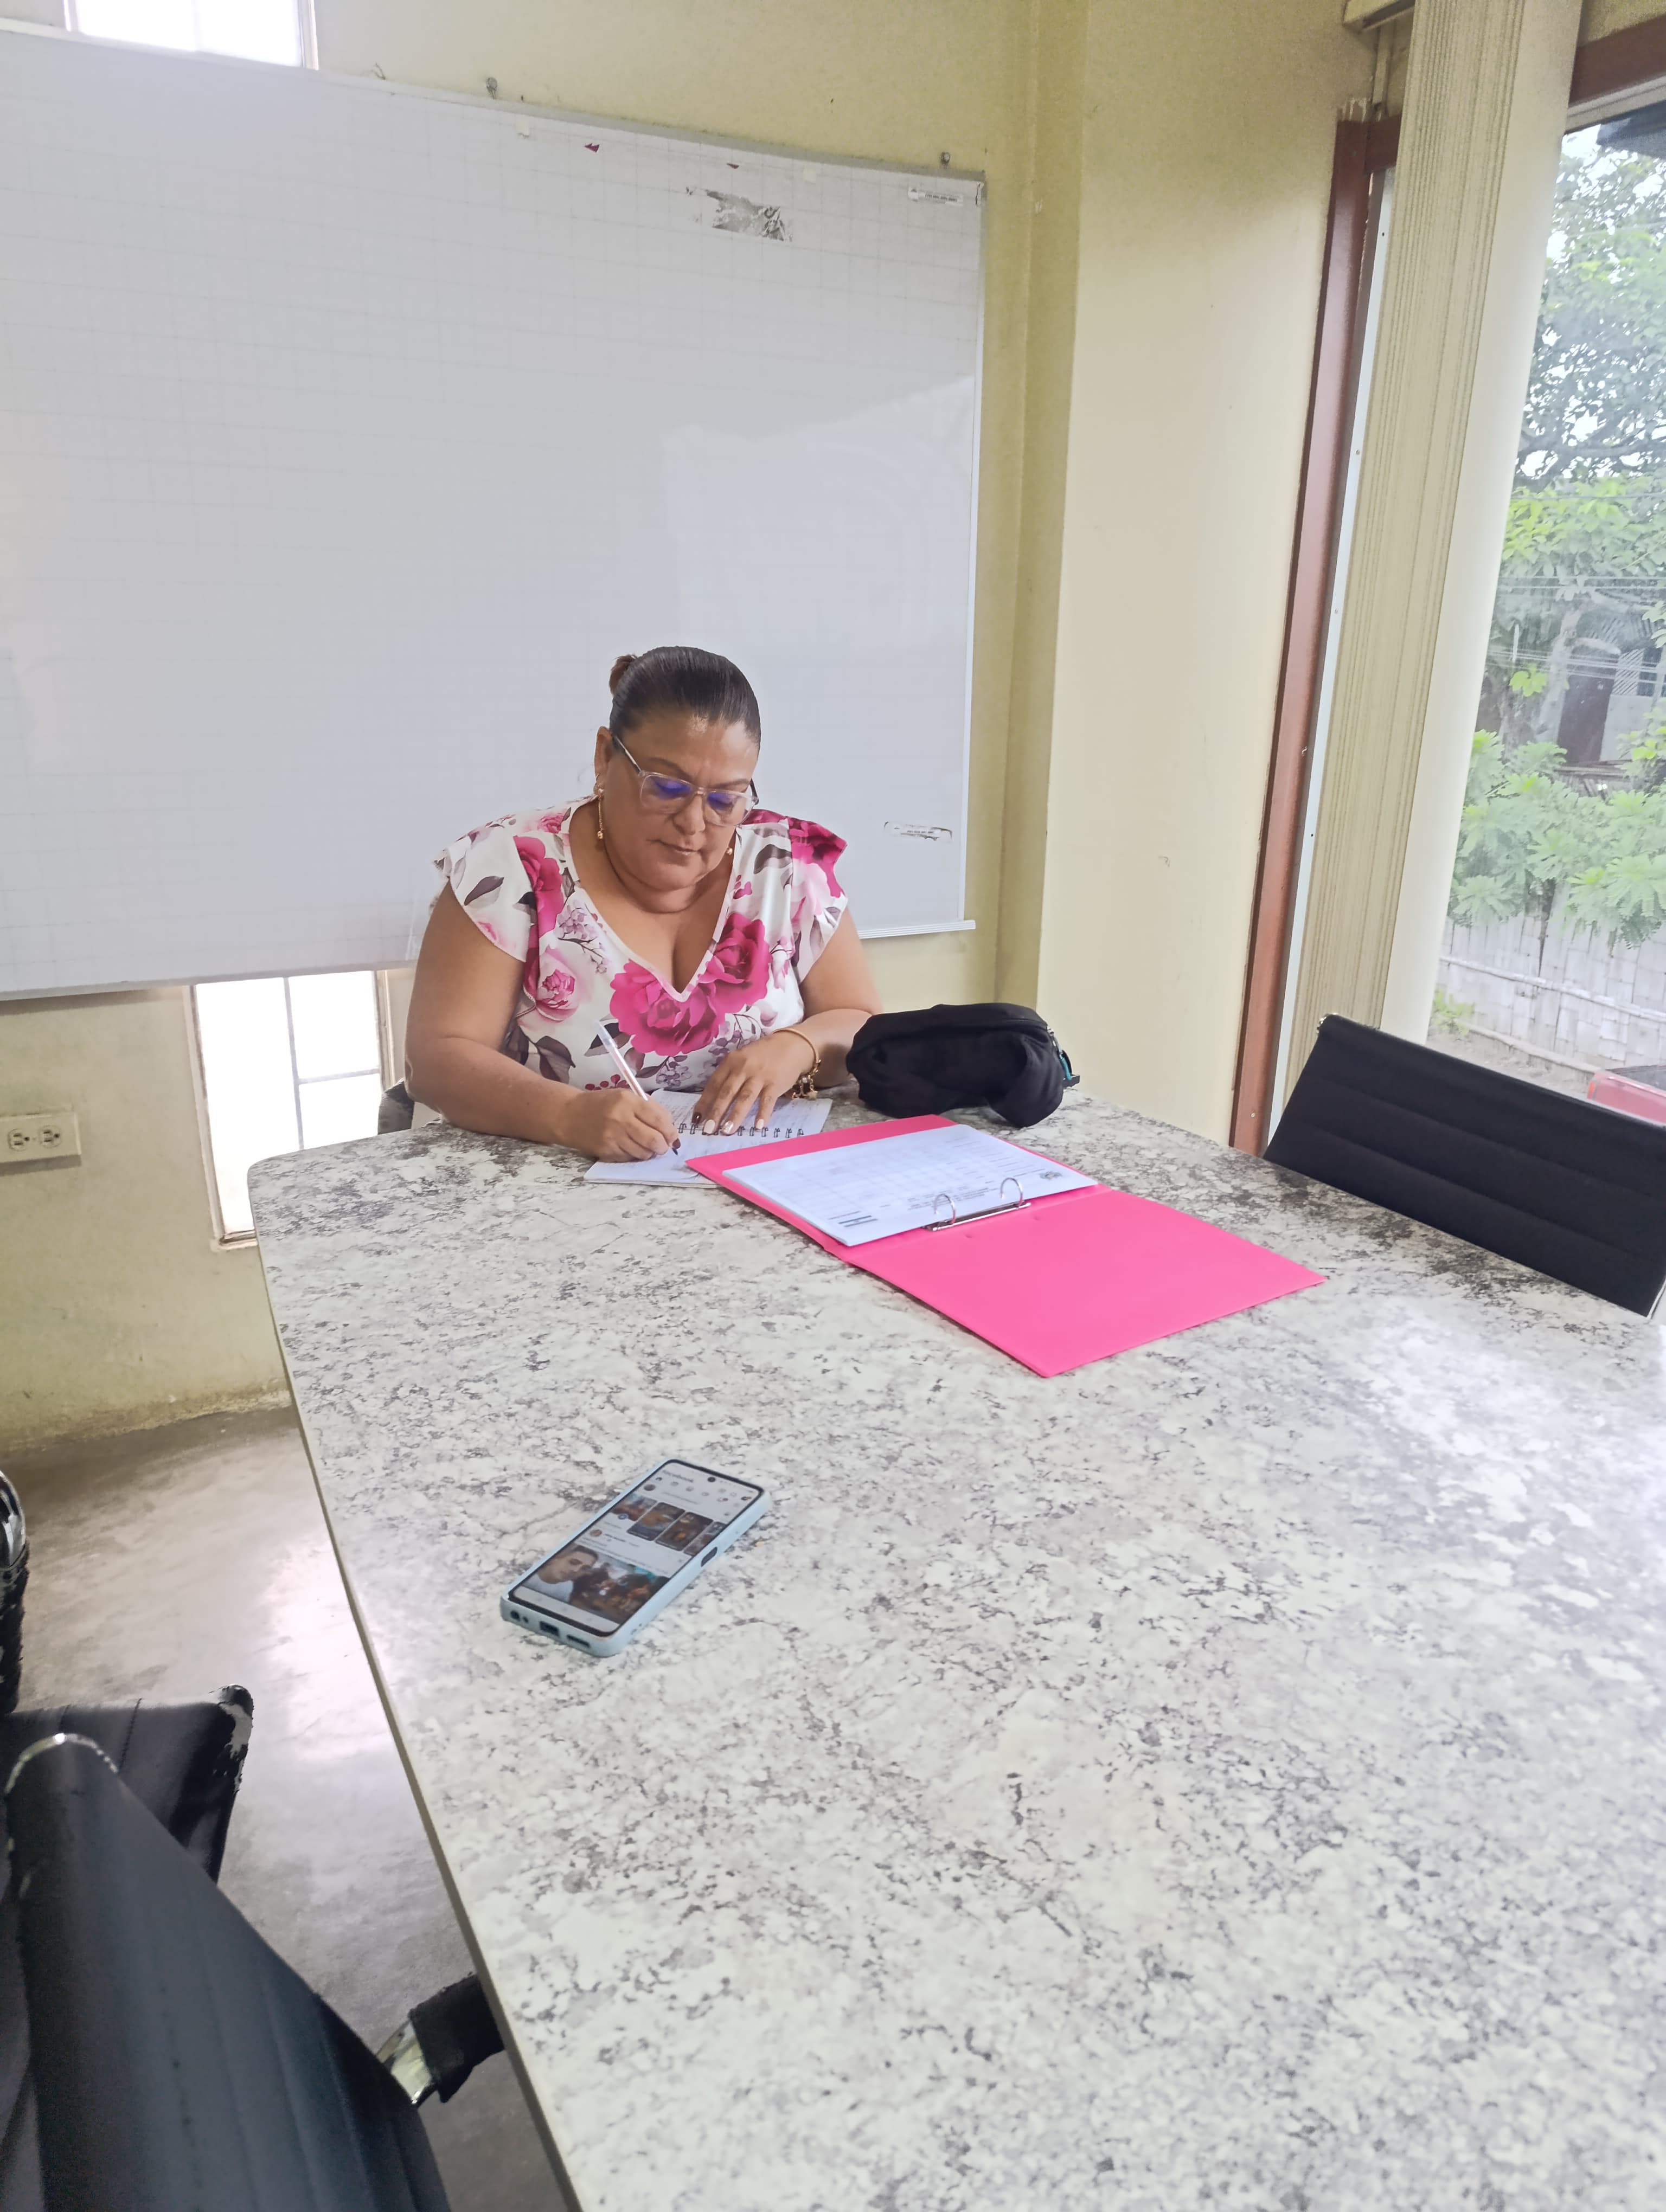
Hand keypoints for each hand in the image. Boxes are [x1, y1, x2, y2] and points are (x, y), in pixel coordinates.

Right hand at [555, 1088, 678, 1160]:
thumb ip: (648, 1109)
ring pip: (643, 1153)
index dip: (670, 1131)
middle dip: (663, 1146)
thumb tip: (670, 1128)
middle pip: (654, 1140)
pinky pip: (629, 1158)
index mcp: (627, 1101)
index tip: (673, 1137)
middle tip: (662, 1146)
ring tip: (644, 1146)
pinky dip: (633, 1155)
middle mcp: (620, 1119)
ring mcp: (612, 1137)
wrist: (569, 1115)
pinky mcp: (605, 1151)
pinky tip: (628, 1147)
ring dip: (649, 1153)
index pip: (659, 1119)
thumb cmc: (601, 1104)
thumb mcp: (624, 1097)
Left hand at [695, 1033, 815, 1134]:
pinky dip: (762, 1113)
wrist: (790, 1046)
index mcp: (731, 1062)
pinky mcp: (775, 1083)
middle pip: (727, 1092)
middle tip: (707, 1129)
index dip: (704, 1102)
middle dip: (716, 1112)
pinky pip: (767, 1101)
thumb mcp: (741, 1060)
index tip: (696, 1119)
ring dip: (735, 1115)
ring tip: (727, 1131)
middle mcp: (743, 1068)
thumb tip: (712, 1101)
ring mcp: (760, 1076)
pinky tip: (758, 1126)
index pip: (714, 1084)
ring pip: (745, 1098)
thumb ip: (728, 1076)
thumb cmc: (762, 1056)